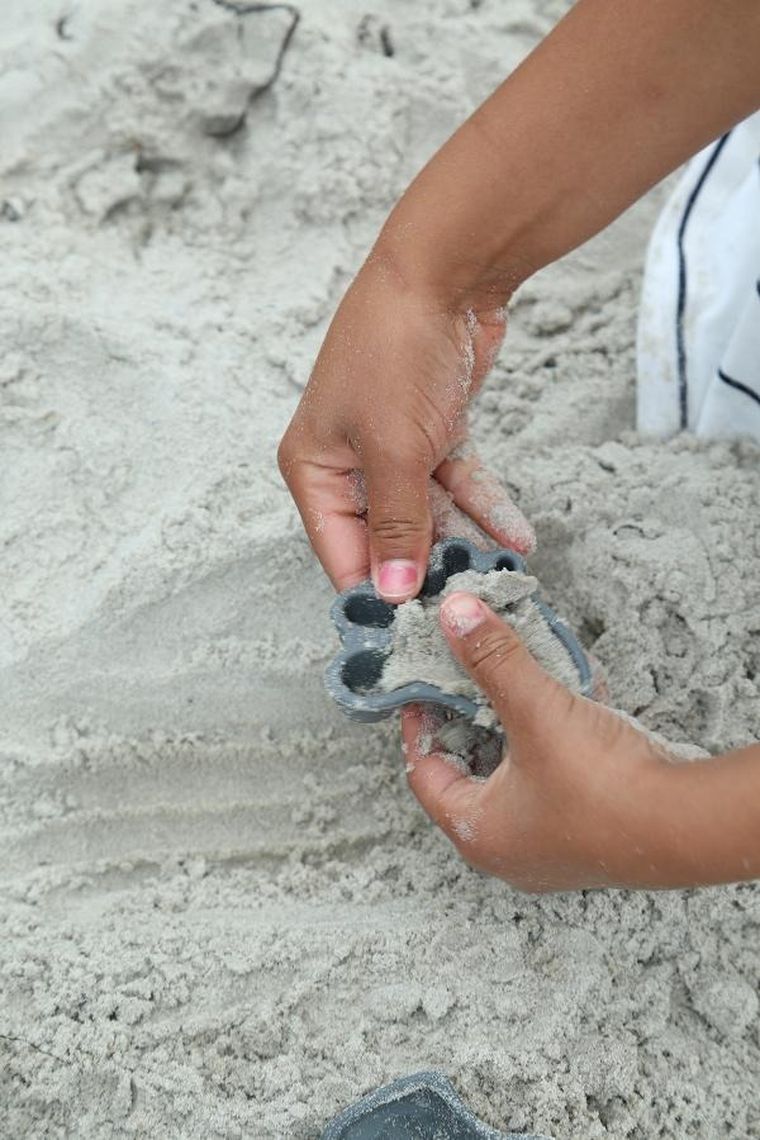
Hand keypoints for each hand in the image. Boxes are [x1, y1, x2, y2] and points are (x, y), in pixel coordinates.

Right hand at [277, 252, 534, 601]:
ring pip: (427, 514)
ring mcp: (391, 449)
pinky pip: (455, 486)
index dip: (378, 590)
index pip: (340, 552)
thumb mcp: (395, 449)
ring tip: (501, 573)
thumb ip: (397, 524)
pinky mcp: (430, 434)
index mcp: (315, 469)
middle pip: (386, 537)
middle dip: (428, 568)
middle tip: (469, 602)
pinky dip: (482, 507)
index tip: (418, 627)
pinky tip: (514, 536)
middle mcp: (347, 463)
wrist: (447, 272)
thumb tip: (389, 592)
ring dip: (464, 541)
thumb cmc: (396, 351)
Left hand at [401, 592, 689, 891]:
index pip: (423, 773)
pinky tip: (567, 706)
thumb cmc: (604, 787)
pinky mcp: (586, 835)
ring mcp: (549, 848)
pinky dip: (551, 746)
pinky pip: (552, 782)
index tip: (423, 686)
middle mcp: (507, 850)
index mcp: (477, 831)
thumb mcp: (536, 710)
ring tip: (515, 686)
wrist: (686, 825)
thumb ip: (492, 659)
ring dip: (514, 731)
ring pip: (514, 776)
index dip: (419, 724)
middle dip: (470, 722)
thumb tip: (456, 615)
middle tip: (467, 681)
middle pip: (468, 774)